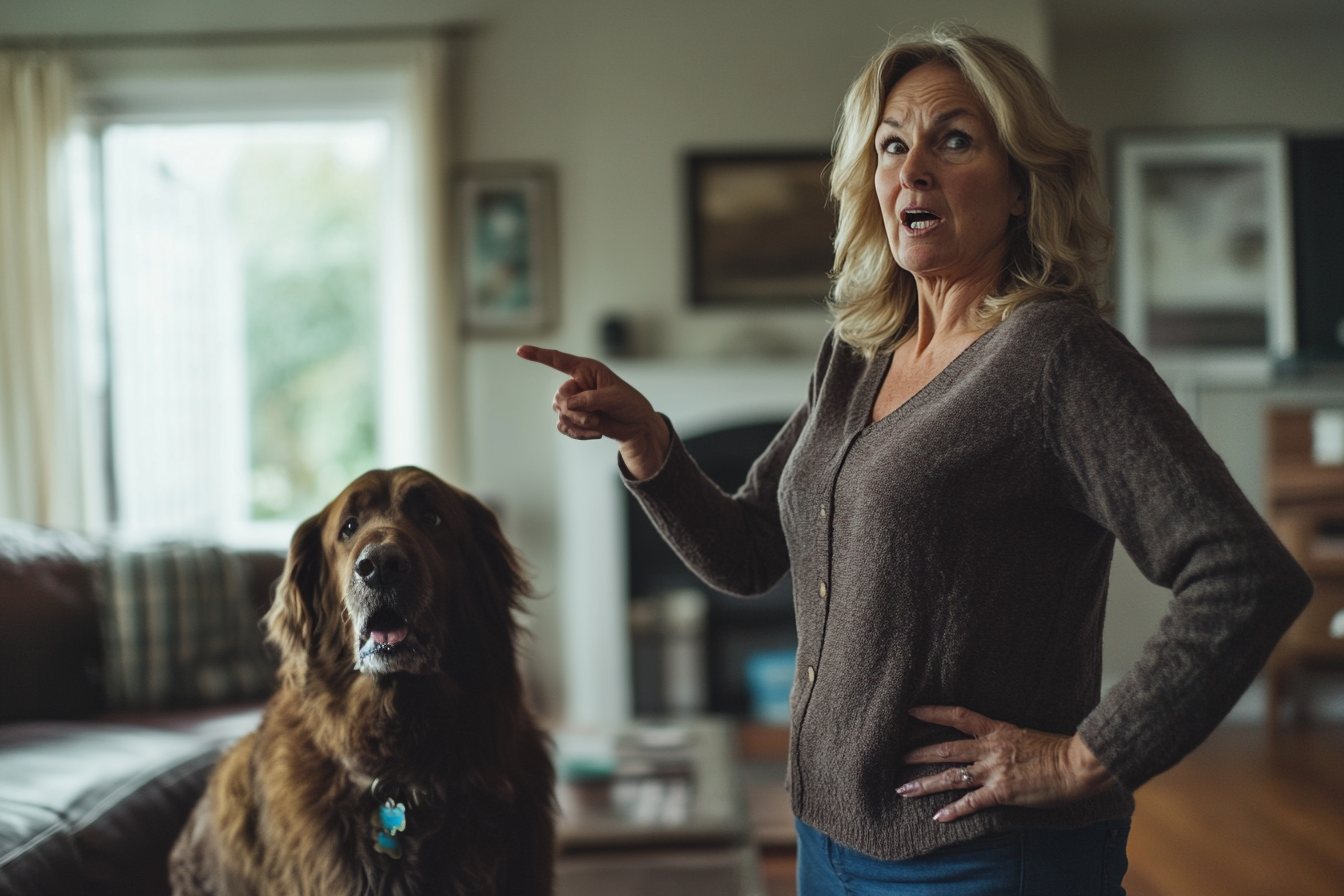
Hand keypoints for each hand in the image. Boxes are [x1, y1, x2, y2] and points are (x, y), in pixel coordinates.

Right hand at [516, 345, 670, 478]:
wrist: (637, 426)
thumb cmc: (629, 404)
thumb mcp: (614, 398)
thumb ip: (591, 399)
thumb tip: (568, 405)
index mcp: (586, 370)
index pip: (558, 360)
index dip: (538, 355)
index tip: (520, 350)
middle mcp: (577, 384)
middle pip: (559, 396)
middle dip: (574, 411)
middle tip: (594, 417)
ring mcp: (575, 402)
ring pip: (560, 413)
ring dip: (578, 423)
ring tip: (598, 425)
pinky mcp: (575, 418)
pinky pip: (564, 426)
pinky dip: (577, 433)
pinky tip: (594, 434)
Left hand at [897, 705, 1115, 822]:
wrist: (1079, 764)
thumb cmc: (1059, 750)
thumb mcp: (1025, 735)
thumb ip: (1004, 739)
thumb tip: (989, 742)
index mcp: (997, 729)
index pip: (958, 715)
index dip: (933, 712)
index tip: (911, 711)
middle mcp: (990, 748)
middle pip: (945, 748)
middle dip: (918, 753)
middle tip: (896, 757)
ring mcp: (995, 771)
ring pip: (951, 776)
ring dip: (925, 783)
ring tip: (903, 789)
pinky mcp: (1003, 792)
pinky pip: (972, 803)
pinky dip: (953, 810)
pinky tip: (937, 817)